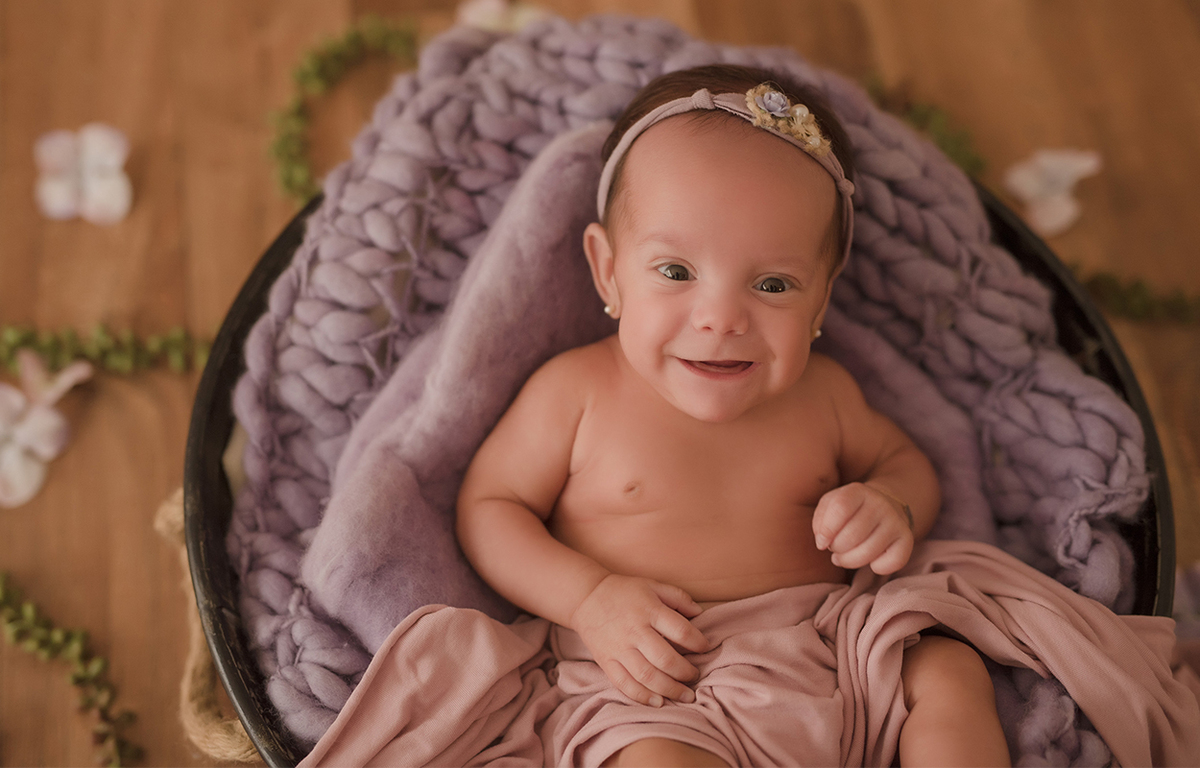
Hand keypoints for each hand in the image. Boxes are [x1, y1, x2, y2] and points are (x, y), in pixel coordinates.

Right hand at [568, 574, 711, 706]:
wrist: (586, 598)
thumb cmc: (624, 592)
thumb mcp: (652, 586)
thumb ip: (678, 598)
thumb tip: (700, 613)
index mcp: (649, 610)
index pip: (681, 630)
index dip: (698, 642)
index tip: (705, 648)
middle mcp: (635, 631)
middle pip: (665, 659)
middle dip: (685, 673)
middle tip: (695, 676)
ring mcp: (619, 649)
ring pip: (646, 676)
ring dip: (669, 689)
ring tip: (685, 695)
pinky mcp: (606, 661)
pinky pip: (624, 684)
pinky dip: (642, 696)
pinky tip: (658, 702)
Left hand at [812, 482, 913, 574]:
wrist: (884, 505)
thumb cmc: (849, 510)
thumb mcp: (830, 505)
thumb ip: (820, 521)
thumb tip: (823, 543)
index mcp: (857, 491)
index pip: (840, 508)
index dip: (826, 531)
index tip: (822, 542)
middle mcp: (880, 504)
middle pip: (852, 535)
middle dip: (837, 549)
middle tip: (836, 548)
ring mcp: (896, 521)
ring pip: (869, 553)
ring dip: (850, 561)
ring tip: (845, 556)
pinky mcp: (907, 538)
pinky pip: (892, 563)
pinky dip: (877, 568)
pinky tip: (871, 559)